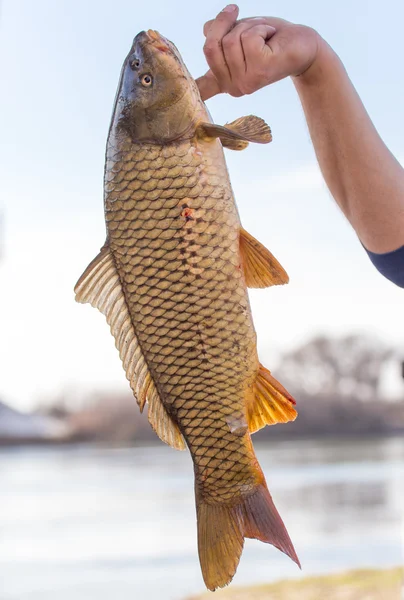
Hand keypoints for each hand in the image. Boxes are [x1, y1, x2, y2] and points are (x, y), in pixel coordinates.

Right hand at [196, 4, 320, 100]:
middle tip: (246, 22)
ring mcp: (244, 83)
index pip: (199, 88)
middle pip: (210, 46)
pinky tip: (271, 39)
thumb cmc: (270, 38)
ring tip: (264, 36)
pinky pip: (247, 38)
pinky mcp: (258, 72)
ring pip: (230, 40)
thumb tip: (206, 30)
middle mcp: (232, 87)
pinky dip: (260, 28)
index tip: (178, 108)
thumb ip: (219, 34)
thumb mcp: (239, 32)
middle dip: (227, 24)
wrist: (302, 45)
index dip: (184, 91)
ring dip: (248, 26)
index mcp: (224, 80)